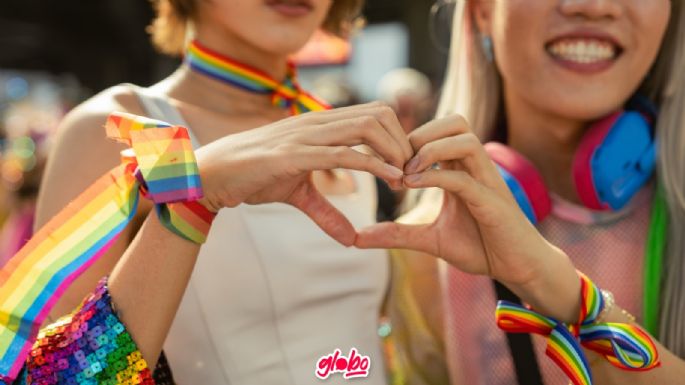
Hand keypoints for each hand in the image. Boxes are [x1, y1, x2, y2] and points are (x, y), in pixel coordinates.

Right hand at [195, 102, 412, 246]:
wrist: (211, 174)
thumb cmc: (252, 176)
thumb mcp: (297, 195)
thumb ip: (326, 212)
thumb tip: (351, 239)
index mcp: (319, 125)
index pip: (373, 113)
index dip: (397, 135)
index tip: (405, 165)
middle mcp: (316, 123)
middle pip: (378, 114)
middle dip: (403, 141)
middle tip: (411, 172)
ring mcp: (305, 136)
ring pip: (366, 127)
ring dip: (393, 151)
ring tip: (403, 177)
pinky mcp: (294, 154)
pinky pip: (343, 153)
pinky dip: (373, 165)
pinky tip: (390, 177)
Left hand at [355, 115, 560, 287]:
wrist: (519, 268)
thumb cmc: (481, 248)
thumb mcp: (429, 240)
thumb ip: (397, 234)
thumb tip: (358, 237)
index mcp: (462, 170)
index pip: (438, 133)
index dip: (408, 140)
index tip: (383, 161)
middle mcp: (476, 168)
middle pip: (455, 122)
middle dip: (421, 133)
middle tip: (395, 159)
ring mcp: (487, 181)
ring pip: (464, 139)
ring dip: (430, 149)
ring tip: (405, 172)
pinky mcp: (493, 201)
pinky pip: (464, 177)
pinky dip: (436, 176)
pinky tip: (412, 186)